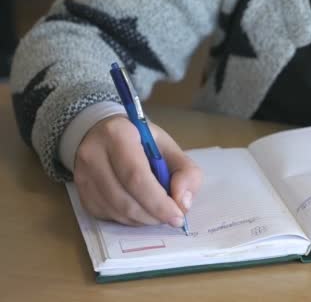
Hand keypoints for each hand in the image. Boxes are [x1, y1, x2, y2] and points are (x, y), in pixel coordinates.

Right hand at [73, 115, 202, 226]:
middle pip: (125, 199)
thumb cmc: (141, 141)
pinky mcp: (81, 193)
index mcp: (118, 135)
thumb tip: (183, 202)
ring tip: (158, 213)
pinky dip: (129, 220)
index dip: (158, 202)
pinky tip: (141, 210)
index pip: (136, 177)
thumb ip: (185, 171)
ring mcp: (83, 175)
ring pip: (116, 211)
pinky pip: (108, 216)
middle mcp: (93, 154)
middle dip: (153, 215)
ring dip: (143, 219)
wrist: (104, 135)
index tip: (178, 215)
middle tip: (172, 218)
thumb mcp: (169, 147)